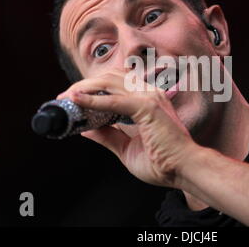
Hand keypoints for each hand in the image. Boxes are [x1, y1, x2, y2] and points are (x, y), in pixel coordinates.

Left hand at [57, 69, 200, 187]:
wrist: (185, 170)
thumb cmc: (163, 162)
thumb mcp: (126, 148)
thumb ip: (107, 135)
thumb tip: (86, 129)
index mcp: (147, 99)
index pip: (115, 83)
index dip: (92, 87)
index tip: (73, 98)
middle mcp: (148, 93)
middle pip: (108, 78)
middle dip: (83, 85)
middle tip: (64, 97)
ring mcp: (149, 97)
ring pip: (108, 84)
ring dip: (84, 89)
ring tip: (66, 98)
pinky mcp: (147, 107)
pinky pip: (113, 101)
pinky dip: (92, 101)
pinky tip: (77, 101)